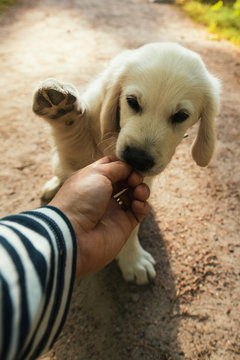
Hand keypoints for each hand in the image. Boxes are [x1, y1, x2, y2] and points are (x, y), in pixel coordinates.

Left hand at [49, 156, 149, 277]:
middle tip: (134, 179)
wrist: (74, 235)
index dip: (124, 163)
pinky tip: (137, 205)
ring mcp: (114, 210)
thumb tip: (130, 167)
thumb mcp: (97, 173)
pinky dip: (142, 206)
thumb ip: (117, 167)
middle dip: (134, 176)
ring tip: (138, 192)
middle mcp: (103, 194)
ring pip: (135, 194)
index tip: (130, 164)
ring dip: (141, 189)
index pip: (112, 166)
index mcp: (93, 179)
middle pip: (126, 180)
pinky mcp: (123, 225)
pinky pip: (139, 211)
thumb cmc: (81, 200)